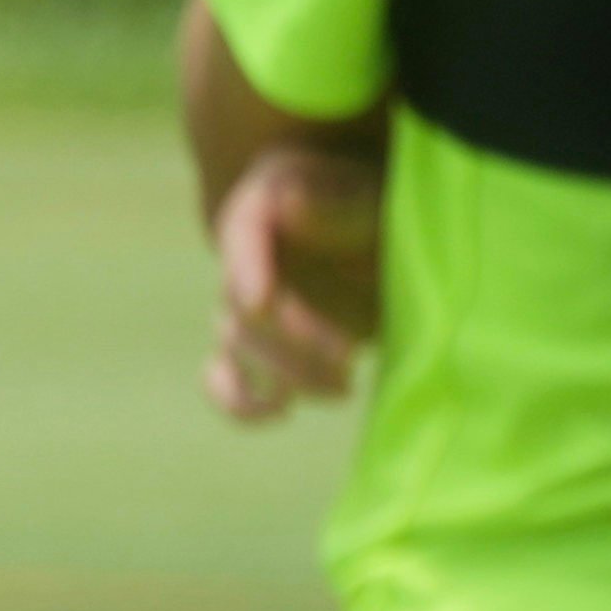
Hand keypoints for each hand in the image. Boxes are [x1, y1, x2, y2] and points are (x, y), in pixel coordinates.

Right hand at [203, 143, 382, 422]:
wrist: (384, 248)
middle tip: (346, 356)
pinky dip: (238, 403)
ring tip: (345, 384)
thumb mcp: (366, 198)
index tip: (262, 304)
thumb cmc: (376, 212)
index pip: (237, 234)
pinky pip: (226, 380)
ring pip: (237, 350)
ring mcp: (248, 311)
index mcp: (260, 211)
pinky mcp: (262, 352)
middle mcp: (242, 263)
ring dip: (284, 375)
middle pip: (240, 307)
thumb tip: (288, 204)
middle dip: (290, 340)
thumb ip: (333, 206)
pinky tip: (278, 412)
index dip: (244, 271)